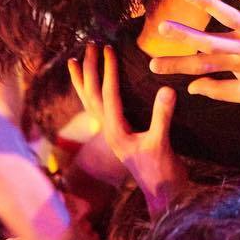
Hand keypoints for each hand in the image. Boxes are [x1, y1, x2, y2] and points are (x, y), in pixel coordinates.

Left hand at [68, 45, 185, 213]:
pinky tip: (96, 85)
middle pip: (92, 95)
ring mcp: (113, 134)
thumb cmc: (162, 172)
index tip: (108, 49)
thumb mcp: (162, 143)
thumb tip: (166, 89)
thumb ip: (163, 117)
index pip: (108, 94)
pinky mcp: (120, 136)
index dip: (108, 70)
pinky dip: (94, 94)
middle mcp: (109, 131)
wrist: (164, 195)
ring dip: (83, 80)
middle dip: (89, 69)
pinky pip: (101, 109)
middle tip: (89, 45)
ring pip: (91, 103)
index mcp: (115, 131)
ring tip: (73, 61)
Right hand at [149, 0, 239, 104]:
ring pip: (233, 18)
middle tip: (162, 27)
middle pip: (211, 42)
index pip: (200, 66)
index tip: (152, 65)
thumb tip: (191, 88)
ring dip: (211, 6)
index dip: (176, 66)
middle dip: (185, 35)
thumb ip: (217, 91)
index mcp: (236, 65)